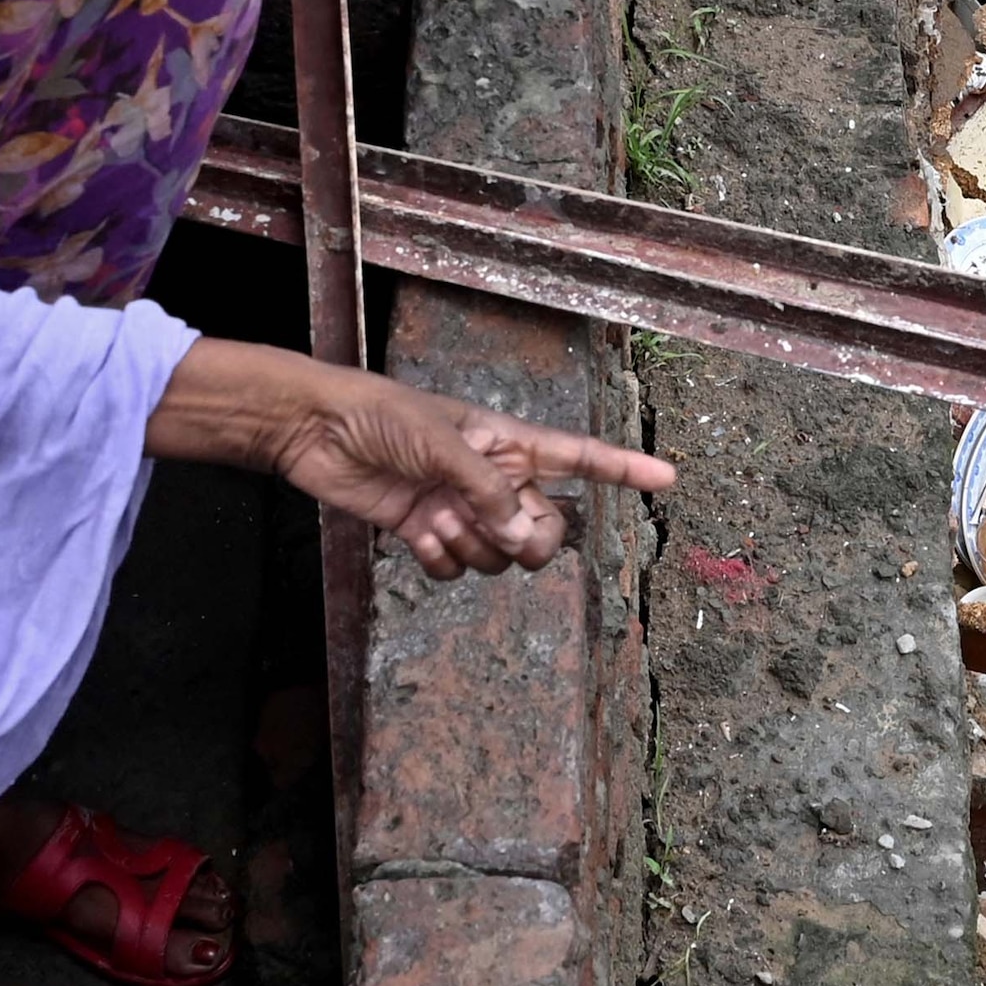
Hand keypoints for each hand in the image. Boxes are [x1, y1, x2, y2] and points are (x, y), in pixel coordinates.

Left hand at [274, 364, 673, 574]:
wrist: (316, 432)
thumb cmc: (382, 416)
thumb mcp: (442, 443)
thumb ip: (487, 492)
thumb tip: (522, 539)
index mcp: (508, 442)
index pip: (579, 458)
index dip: (624, 468)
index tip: (668, 479)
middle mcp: (494, 479)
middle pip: (545, 530)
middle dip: (529, 542)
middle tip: (503, 533)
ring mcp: (461, 509)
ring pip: (499, 557)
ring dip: (473, 548)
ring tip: (435, 519)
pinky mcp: (427, 533)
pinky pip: (456, 570)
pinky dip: (440, 561)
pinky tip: (416, 533)